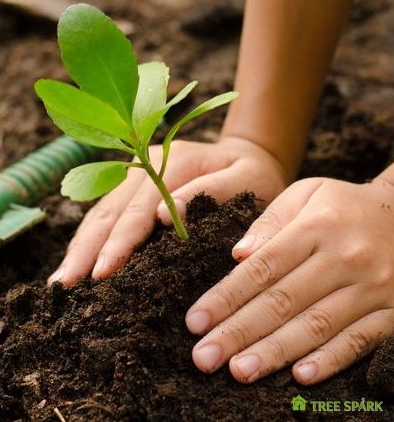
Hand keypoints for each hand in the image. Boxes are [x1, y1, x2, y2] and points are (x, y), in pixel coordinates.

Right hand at [48, 136, 286, 285]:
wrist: (246, 156)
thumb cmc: (252, 175)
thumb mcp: (246, 179)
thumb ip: (210, 192)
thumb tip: (164, 216)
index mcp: (172, 161)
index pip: (139, 208)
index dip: (119, 241)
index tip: (102, 273)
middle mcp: (144, 165)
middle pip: (109, 210)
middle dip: (86, 250)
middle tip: (64, 285)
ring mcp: (134, 174)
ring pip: (100, 213)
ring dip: (80, 247)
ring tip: (61, 280)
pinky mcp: (131, 187)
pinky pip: (104, 214)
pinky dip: (88, 239)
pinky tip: (76, 261)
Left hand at [186, 175, 393, 384]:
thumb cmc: (344, 205)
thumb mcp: (306, 194)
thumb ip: (270, 221)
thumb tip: (238, 256)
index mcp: (315, 228)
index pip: (262, 268)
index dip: (225, 297)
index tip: (195, 321)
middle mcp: (343, 259)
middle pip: (282, 301)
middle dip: (239, 332)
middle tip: (204, 356)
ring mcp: (372, 287)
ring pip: (316, 325)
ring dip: (275, 352)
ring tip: (239, 371)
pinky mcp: (393, 310)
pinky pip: (360, 340)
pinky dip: (330, 360)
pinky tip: (298, 375)